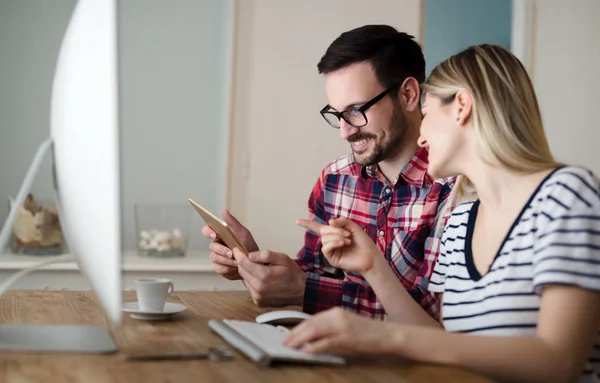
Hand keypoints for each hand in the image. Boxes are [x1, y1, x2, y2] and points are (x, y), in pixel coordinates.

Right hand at [201, 210, 258, 280]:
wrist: (255, 265)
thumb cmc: (249, 247)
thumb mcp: (243, 233)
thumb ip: (233, 223)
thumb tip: (224, 211)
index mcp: (221, 235)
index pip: (207, 230)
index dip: (208, 232)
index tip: (215, 235)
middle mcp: (217, 245)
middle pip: (212, 246)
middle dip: (222, 250)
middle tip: (232, 253)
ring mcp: (217, 256)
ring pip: (214, 257)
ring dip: (226, 260)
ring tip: (237, 262)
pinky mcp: (219, 267)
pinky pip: (217, 268)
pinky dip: (227, 268)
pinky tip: (235, 268)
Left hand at [232, 248, 305, 306]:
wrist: (301, 291)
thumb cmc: (293, 274)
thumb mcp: (282, 258)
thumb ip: (266, 255)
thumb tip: (250, 255)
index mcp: (264, 276)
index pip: (244, 263)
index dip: (239, 255)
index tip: (236, 250)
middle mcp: (259, 288)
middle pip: (242, 271)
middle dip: (244, 263)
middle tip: (250, 258)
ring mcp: (258, 297)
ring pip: (245, 280)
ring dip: (248, 273)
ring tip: (260, 270)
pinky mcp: (258, 302)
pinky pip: (250, 288)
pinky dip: (252, 282)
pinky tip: (262, 279)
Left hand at [282, 307, 400, 355]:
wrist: (389, 335)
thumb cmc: (368, 333)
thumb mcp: (346, 326)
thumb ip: (330, 329)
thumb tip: (311, 339)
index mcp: (336, 312)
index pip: (311, 319)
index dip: (297, 327)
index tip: (288, 335)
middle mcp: (337, 316)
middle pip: (310, 323)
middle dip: (294, 333)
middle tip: (284, 342)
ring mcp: (342, 326)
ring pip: (314, 330)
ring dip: (299, 339)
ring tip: (289, 346)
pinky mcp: (347, 338)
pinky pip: (326, 342)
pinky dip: (313, 346)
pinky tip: (305, 351)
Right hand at [296, 217, 379, 273]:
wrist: (370, 256)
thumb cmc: (363, 242)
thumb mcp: (353, 227)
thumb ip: (342, 221)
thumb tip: (329, 222)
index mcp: (334, 234)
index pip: (318, 228)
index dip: (308, 224)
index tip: (297, 221)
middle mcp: (330, 242)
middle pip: (323, 231)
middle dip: (335, 230)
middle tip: (348, 234)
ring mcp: (331, 251)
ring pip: (324, 239)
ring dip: (337, 237)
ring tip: (348, 240)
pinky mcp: (332, 259)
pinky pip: (326, 248)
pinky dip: (334, 243)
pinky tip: (343, 244)